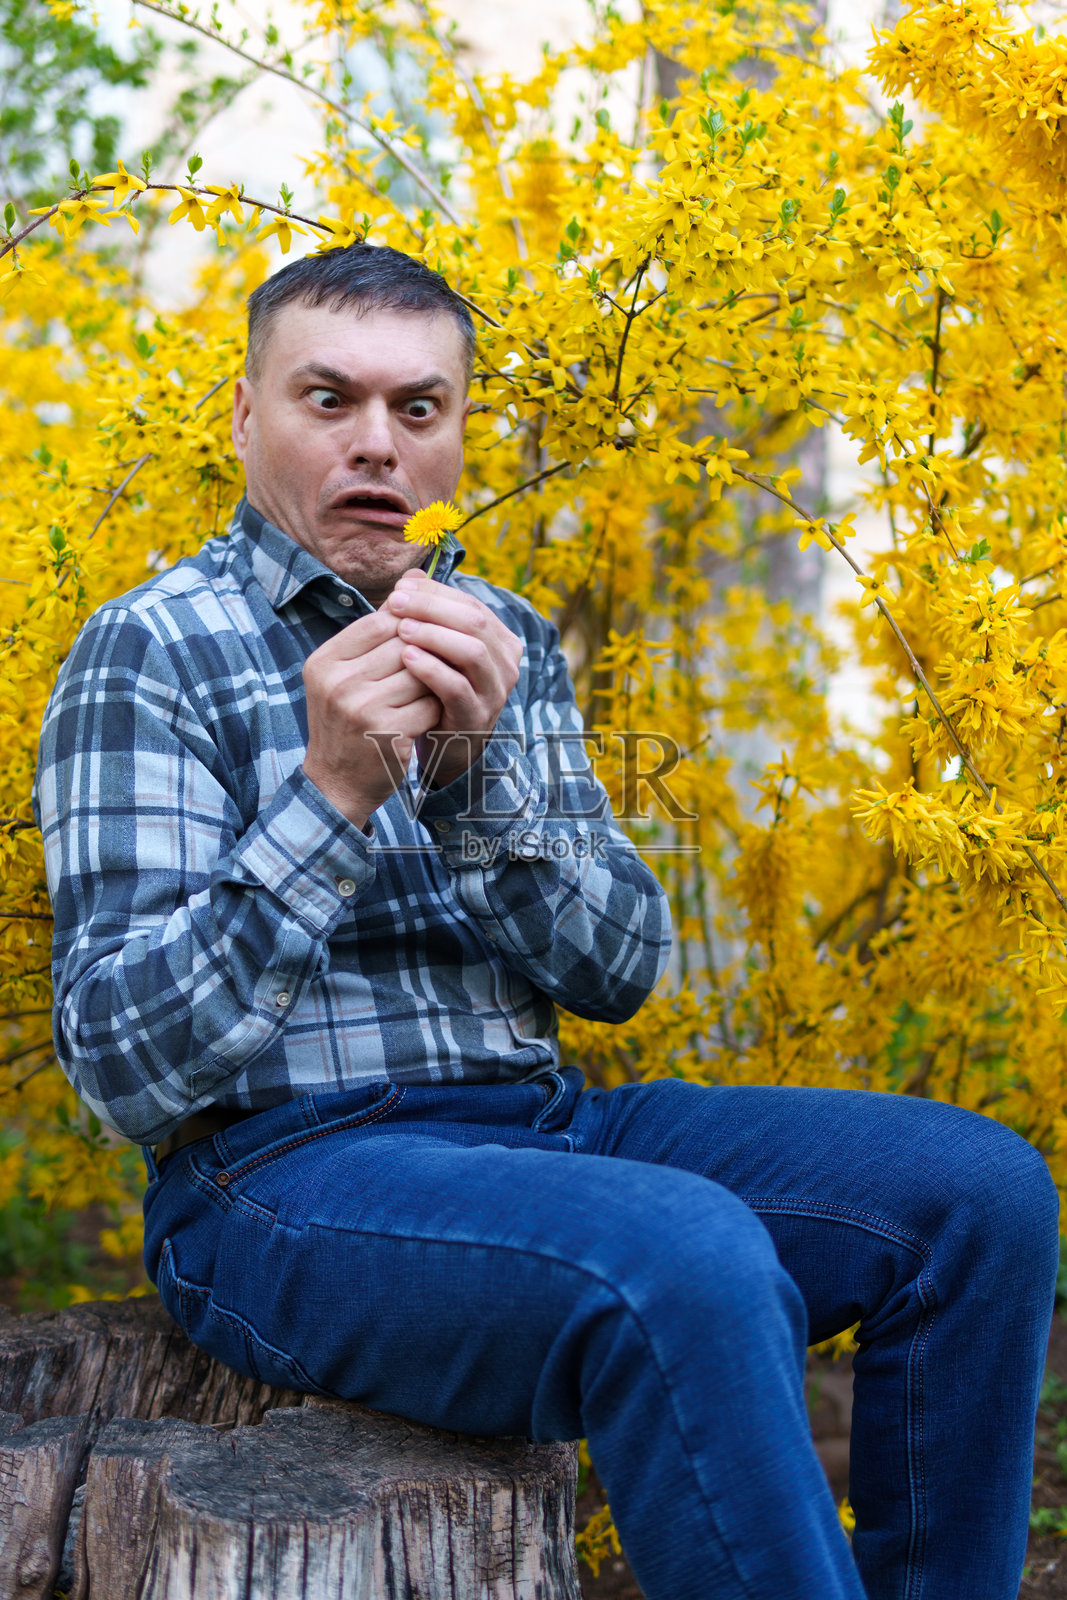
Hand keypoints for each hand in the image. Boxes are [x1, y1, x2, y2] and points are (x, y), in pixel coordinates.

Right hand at [302, 607, 441, 827]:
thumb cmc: (345, 722)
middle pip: (403, 645)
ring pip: (421, 674)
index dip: (408, 626)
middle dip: (424, 654)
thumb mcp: (343, 675)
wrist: (335, 784)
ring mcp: (362, 709)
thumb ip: (374, 634)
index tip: (419, 641)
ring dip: (431, 683)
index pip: (379, 621)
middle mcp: (338, 683)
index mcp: (324, 662)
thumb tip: (415, 577)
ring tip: (427, 693)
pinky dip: (433, 710)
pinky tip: (425, 718)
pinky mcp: (388, 733)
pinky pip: (429, 706)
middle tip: (431, 668)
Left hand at [384, 569, 522, 787]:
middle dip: (432, 608)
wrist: (445, 743)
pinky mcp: (477, 716)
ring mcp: (495, 691)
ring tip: (400, 629)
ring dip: (433, 635)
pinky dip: (431, 668)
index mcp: (499, 639)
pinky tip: (406, 658)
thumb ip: (427, 613)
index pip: (470, 604)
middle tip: (395, 603)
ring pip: (471, 652)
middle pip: (474, 621)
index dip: (434, 592)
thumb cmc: (436, 688)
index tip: (399, 588)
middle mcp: (505, 662)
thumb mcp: (434, 648)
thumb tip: (411, 574)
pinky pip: (457, 686)